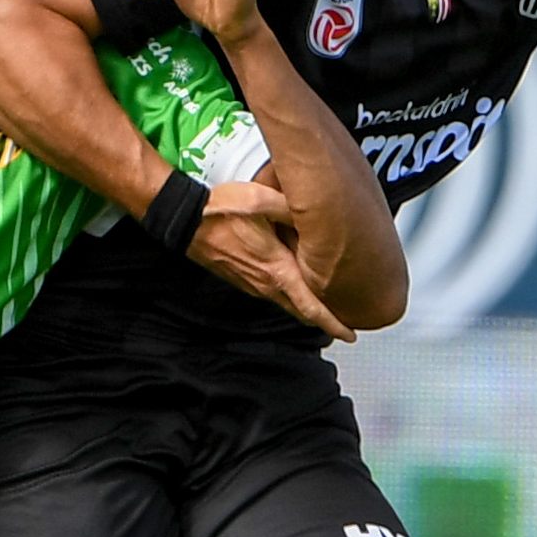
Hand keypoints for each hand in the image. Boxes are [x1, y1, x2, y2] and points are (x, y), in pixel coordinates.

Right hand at [187, 178, 354, 339]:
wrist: (187, 221)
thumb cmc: (221, 213)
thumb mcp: (263, 201)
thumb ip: (294, 209)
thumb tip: (318, 214)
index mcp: (277, 270)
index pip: (311, 307)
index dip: (333, 324)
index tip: (350, 335)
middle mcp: (266, 284)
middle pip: (301, 311)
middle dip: (324, 321)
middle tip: (345, 325)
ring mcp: (252, 284)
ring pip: (287, 302)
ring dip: (307, 307)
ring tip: (326, 305)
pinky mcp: (242, 279)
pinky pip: (272, 292)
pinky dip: (290, 295)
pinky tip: (295, 284)